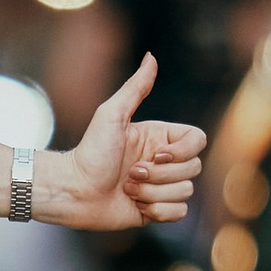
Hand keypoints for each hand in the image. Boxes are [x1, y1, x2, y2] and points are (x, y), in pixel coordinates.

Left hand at [52, 54, 204, 233]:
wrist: (72, 191)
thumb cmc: (89, 152)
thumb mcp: (111, 115)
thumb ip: (135, 88)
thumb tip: (151, 57)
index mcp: (159, 138)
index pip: (197, 140)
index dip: (183, 151)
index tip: (155, 155)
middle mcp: (163, 161)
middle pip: (194, 168)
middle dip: (161, 175)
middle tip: (130, 174)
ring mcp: (161, 186)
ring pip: (186, 191)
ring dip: (154, 193)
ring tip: (127, 188)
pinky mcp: (156, 210)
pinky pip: (179, 213)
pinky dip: (158, 211)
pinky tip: (135, 205)